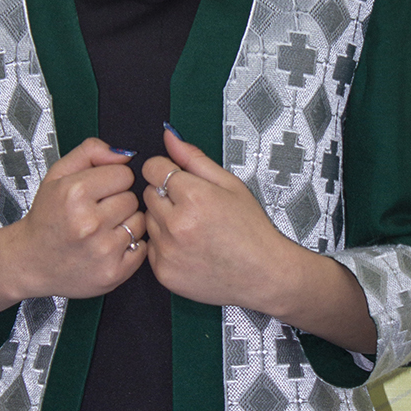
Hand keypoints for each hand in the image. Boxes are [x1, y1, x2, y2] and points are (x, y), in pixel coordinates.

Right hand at [9, 137, 145, 298]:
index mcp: (74, 193)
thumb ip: (90, 152)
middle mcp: (89, 223)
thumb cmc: (46, 218)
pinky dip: (130, 246)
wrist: (30, 261)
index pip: (124, 174)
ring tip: (102, 229)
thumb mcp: (57, 174)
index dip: (112, 180)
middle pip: (133, 198)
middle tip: (96, 212)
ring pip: (140, 222)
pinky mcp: (114, 272)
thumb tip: (124, 154)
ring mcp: (103, 250)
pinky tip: (108, 245)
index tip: (98, 191)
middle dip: (118, 202)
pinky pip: (143, 248)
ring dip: (125, 224)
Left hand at [142, 128, 302, 310]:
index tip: (179, 180)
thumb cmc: (251, 230)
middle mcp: (176, 225)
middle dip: (166, 195)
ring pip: (148, 220)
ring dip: (164, 220)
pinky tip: (189, 247)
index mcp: (194, 197)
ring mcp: (168, 251)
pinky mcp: (163, 271)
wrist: (263, 274)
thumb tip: (169, 136)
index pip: (153, 168)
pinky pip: (151, 246)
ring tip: (193, 229)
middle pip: (148, 193)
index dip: (167, 170)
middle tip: (194, 208)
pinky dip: (164, 245)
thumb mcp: (230, 184)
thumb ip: (194, 158)